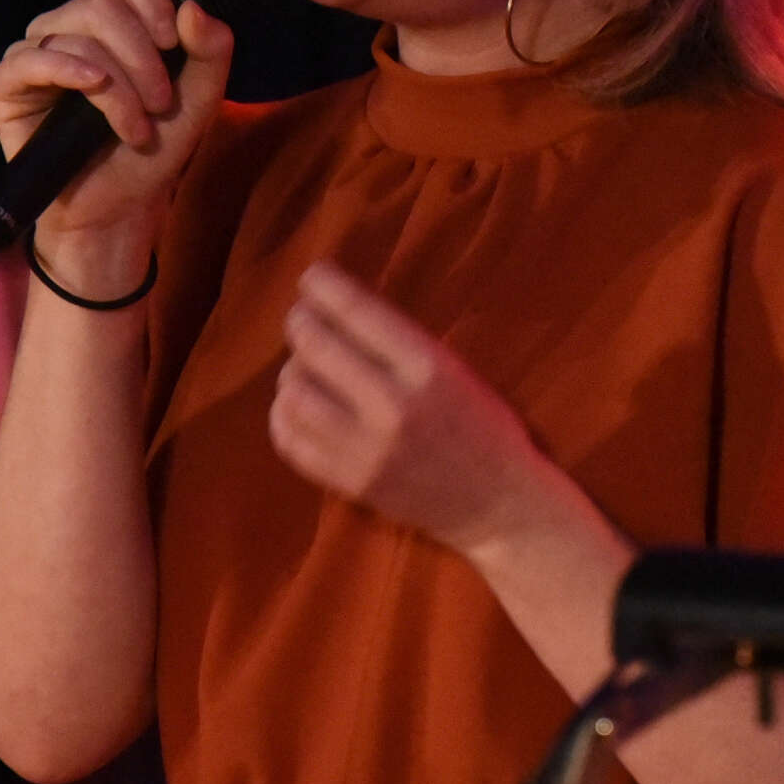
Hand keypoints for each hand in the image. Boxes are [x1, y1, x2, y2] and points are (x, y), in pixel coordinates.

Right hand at [0, 0, 236, 269]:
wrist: (119, 207)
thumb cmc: (154, 149)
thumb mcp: (199, 100)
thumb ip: (210, 51)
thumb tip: (192, 6)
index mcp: (109, 21)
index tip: (172, 42)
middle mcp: (66, 28)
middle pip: (102, 6)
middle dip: (142, 58)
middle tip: (162, 105)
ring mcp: (33, 54)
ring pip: (75, 35)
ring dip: (118, 86)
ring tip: (137, 130)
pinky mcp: (5, 86)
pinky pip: (29, 59)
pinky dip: (68, 69)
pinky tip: (93, 88)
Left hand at [270, 263, 578, 559]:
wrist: (499, 506)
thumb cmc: (482, 428)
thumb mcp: (455, 371)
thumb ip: (400, 344)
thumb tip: (335, 309)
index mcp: (429, 368)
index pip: (358, 313)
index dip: (324, 287)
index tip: (310, 277)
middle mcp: (395, 407)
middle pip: (316, 348)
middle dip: (301, 324)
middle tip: (302, 321)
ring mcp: (369, 450)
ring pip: (294, 393)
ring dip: (291, 373)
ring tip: (304, 370)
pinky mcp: (352, 483)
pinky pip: (291, 440)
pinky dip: (284, 416)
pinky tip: (297, 407)